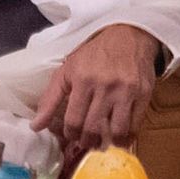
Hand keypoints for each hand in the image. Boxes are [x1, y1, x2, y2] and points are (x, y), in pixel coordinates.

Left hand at [30, 24, 157, 150]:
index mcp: (82, 79)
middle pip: (93, 128)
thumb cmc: (95, 54)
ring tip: (103, 141)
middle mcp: (104, 86)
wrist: (128, 35)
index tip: (71, 135)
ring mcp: (126, 91)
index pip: (73, 120)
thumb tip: (36, 126)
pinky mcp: (143, 95)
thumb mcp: (68, 69)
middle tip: (85, 141)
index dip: (70, 134)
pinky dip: (127, 137)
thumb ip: (51, 98)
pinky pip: (135, 126)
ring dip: (108, 143)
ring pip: (116, 132)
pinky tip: (120, 136)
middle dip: (87, 141)